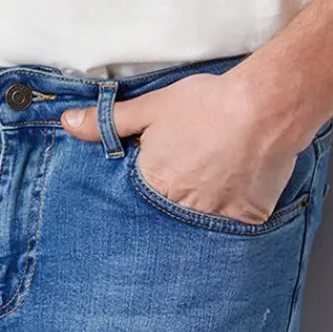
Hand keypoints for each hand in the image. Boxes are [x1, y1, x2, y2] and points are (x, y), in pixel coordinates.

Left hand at [62, 71, 300, 226]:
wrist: (264, 108)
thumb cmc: (206, 105)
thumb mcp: (150, 107)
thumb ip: (108, 122)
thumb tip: (68, 124)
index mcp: (152, 184)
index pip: (140, 198)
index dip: (151, 182)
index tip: (163, 171)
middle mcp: (180, 208)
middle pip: (170, 211)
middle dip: (177, 196)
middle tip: (195, 171)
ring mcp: (215, 218)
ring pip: (202, 220)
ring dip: (204, 205)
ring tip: (217, 179)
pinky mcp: (247, 220)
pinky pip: (236, 226)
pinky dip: (235, 210)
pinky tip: (239, 187)